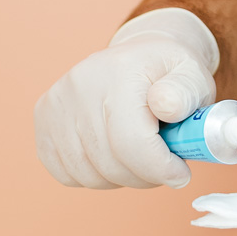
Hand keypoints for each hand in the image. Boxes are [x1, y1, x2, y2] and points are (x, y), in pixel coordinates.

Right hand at [33, 8, 218, 190]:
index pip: (131, 142)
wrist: (140, 57)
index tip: (180, 174)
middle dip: (145, 175)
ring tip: (140, 155)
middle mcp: (80, 83)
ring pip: (88, 174)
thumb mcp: (193, 75)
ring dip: (120, 177)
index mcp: (119, 71)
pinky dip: (94, 175)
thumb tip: (166, 107)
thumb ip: (186, 93)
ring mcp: (56, 101)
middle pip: (110, 162)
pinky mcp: (43, 118)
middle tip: (164, 164)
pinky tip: (113, 154)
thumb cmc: (168, 73)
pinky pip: (66, 173)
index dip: (160, 169)